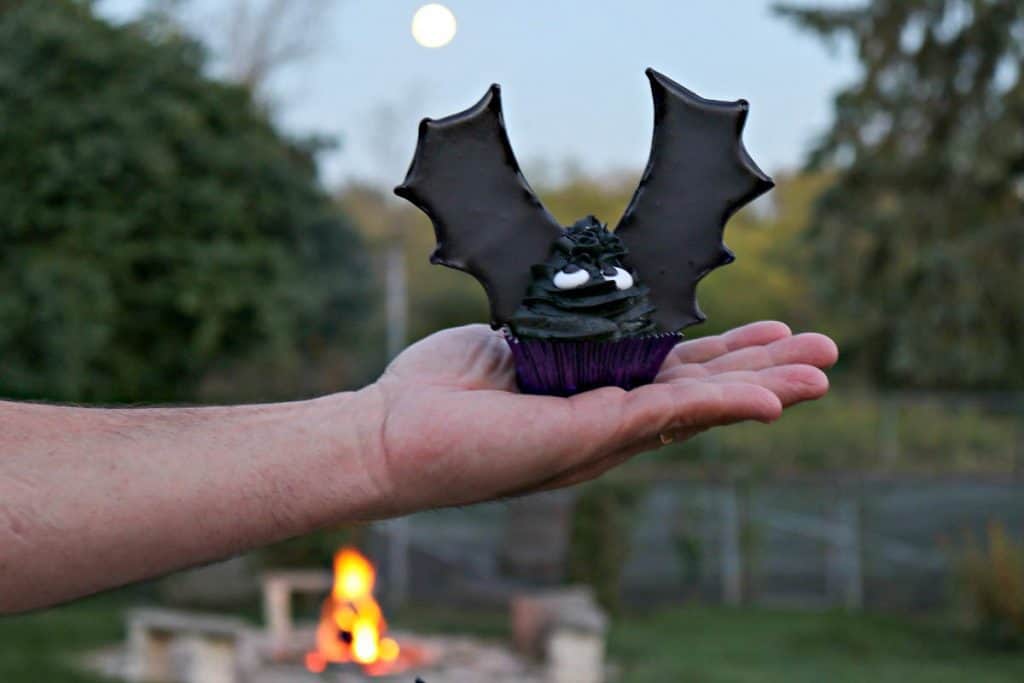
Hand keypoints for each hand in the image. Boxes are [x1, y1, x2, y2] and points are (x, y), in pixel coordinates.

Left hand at [366, 322, 836, 514]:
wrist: (392, 431)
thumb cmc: (440, 390)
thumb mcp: (515, 342)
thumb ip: (562, 332)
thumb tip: (588, 305)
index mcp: (592, 394)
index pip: (672, 372)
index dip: (723, 356)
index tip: (767, 329)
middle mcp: (606, 419)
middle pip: (700, 393)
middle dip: (764, 372)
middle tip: (823, 354)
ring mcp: (603, 433)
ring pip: (700, 408)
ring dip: (763, 390)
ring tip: (821, 374)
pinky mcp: (589, 436)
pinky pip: (667, 416)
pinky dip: (722, 406)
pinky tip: (770, 399)